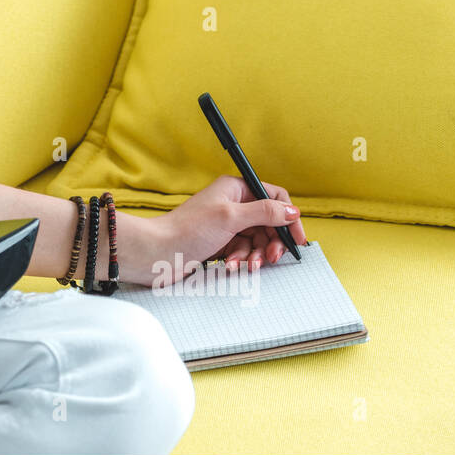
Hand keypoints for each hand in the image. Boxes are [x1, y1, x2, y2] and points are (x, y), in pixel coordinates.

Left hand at [149, 175, 306, 284]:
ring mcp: (226, 224)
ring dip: (254, 255)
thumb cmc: (187, 230)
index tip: (296, 238)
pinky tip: (231, 266)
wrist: (157, 253)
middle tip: (271, 257)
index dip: (288, 217)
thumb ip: (265, 212)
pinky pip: (242, 251)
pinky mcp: (220, 243)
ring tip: (246, 265)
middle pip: (268, 222)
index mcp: (235, 189)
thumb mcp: (231, 217)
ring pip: (256, 240)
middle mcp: (232, 204)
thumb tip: (292, 211)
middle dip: (271, 242)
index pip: (274, 197)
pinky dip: (240, 260)